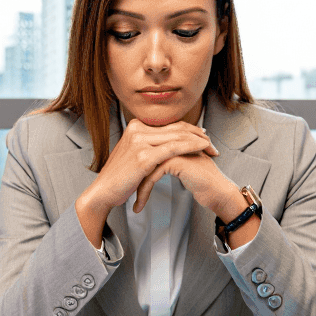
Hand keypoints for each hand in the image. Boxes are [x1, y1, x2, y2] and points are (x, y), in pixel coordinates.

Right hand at [75, 120, 216, 244]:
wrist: (103, 191)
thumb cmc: (119, 177)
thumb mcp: (133, 154)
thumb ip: (148, 145)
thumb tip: (167, 143)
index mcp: (135, 126)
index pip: (169, 124)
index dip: (189, 129)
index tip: (203, 137)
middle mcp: (137, 129)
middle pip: (176, 128)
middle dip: (197, 134)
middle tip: (212, 143)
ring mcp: (140, 141)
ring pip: (177, 136)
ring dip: (198, 141)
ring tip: (211, 147)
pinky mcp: (144, 156)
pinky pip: (174, 148)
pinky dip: (191, 147)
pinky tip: (202, 149)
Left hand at [136, 153, 259, 248]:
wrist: (219, 192)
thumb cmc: (202, 183)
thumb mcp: (181, 168)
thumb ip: (167, 161)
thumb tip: (147, 166)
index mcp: (174, 140)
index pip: (147, 152)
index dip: (138, 169)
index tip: (130, 184)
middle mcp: (174, 141)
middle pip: (143, 158)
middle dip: (134, 179)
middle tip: (126, 193)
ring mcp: (175, 148)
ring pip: (145, 166)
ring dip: (138, 187)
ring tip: (135, 203)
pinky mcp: (176, 160)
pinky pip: (152, 175)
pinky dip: (144, 192)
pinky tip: (139, 205)